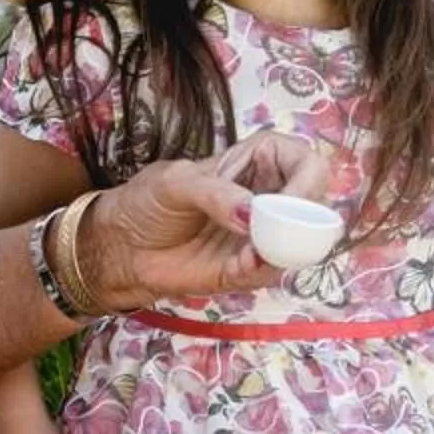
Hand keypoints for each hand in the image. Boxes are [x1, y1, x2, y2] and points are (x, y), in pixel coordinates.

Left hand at [83, 131, 327, 306]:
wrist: (120, 247)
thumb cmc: (147, 201)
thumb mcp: (175, 183)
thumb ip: (215, 193)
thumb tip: (253, 215)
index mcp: (256, 163)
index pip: (304, 161)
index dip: (307, 177)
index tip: (291, 198)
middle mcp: (267, 199)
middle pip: (313, 205)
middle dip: (303, 219)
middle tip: (277, 228)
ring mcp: (260, 237)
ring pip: (299, 244)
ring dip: (282, 249)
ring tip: (252, 252)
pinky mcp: (246, 270)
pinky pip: (269, 272)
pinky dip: (260, 269)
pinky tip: (242, 264)